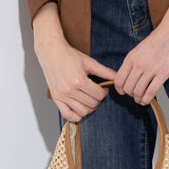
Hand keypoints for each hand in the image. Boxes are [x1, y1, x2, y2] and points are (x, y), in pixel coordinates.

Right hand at [33, 3, 115, 121]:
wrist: (51, 53)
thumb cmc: (69, 56)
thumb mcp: (89, 62)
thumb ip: (104, 71)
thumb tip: (117, 77)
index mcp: (79, 80)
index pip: (99, 95)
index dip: (104, 92)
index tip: (103, 88)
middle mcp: (70, 90)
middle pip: (92, 104)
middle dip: (98, 99)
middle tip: (97, 92)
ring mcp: (62, 96)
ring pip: (82, 111)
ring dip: (89, 107)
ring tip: (89, 99)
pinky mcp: (56, 98)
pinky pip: (67, 115)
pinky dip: (76, 116)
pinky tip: (80, 108)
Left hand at [114, 19, 168, 105]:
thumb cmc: (158, 38)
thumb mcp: (139, 48)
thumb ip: (133, 61)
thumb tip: (128, 75)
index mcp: (131, 58)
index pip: (118, 80)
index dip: (119, 89)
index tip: (123, 92)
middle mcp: (138, 64)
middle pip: (127, 88)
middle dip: (130, 95)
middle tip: (134, 95)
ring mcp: (150, 69)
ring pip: (138, 92)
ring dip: (138, 99)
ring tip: (141, 100)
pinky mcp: (163, 73)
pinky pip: (151, 92)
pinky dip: (147, 99)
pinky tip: (148, 100)